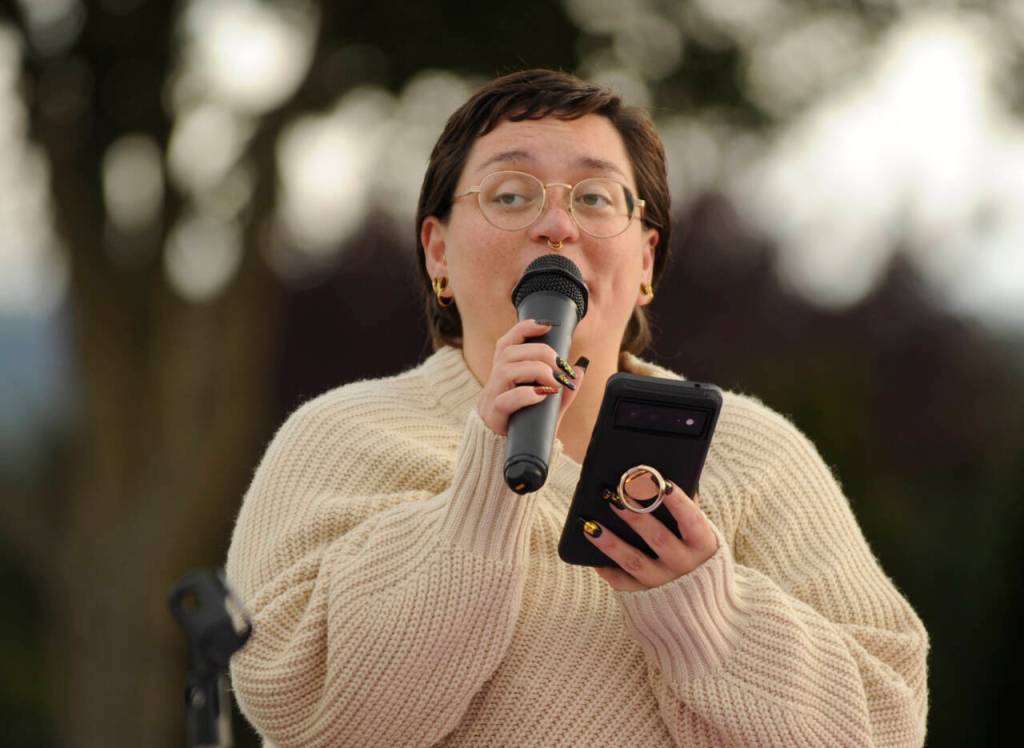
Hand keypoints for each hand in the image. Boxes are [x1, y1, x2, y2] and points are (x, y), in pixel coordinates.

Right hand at [477, 318, 585, 435]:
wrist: (507, 458)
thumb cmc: (525, 427)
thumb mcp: (548, 407)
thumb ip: (562, 390)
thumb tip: (579, 369)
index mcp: (503, 375)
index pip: (506, 343)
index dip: (523, 329)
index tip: (546, 326)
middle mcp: (494, 383)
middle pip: (509, 353)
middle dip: (539, 353)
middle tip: (560, 367)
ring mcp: (491, 399)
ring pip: (505, 371)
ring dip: (535, 370)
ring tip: (553, 382)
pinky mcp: (493, 418)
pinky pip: (504, 400)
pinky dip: (525, 395)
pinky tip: (541, 396)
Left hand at [582, 485, 717, 590]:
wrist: (701, 606)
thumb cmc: (696, 555)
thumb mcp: (700, 535)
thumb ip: (686, 510)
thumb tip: (665, 479)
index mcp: (703, 545)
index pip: (691, 520)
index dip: (678, 502)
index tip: (661, 482)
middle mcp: (684, 565)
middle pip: (658, 538)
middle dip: (635, 515)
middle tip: (614, 495)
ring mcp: (664, 583)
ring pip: (633, 561)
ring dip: (611, 542)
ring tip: (590, 524)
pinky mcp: (645, 597)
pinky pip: (621, 582)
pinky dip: (605, 567)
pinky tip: (591, 551)